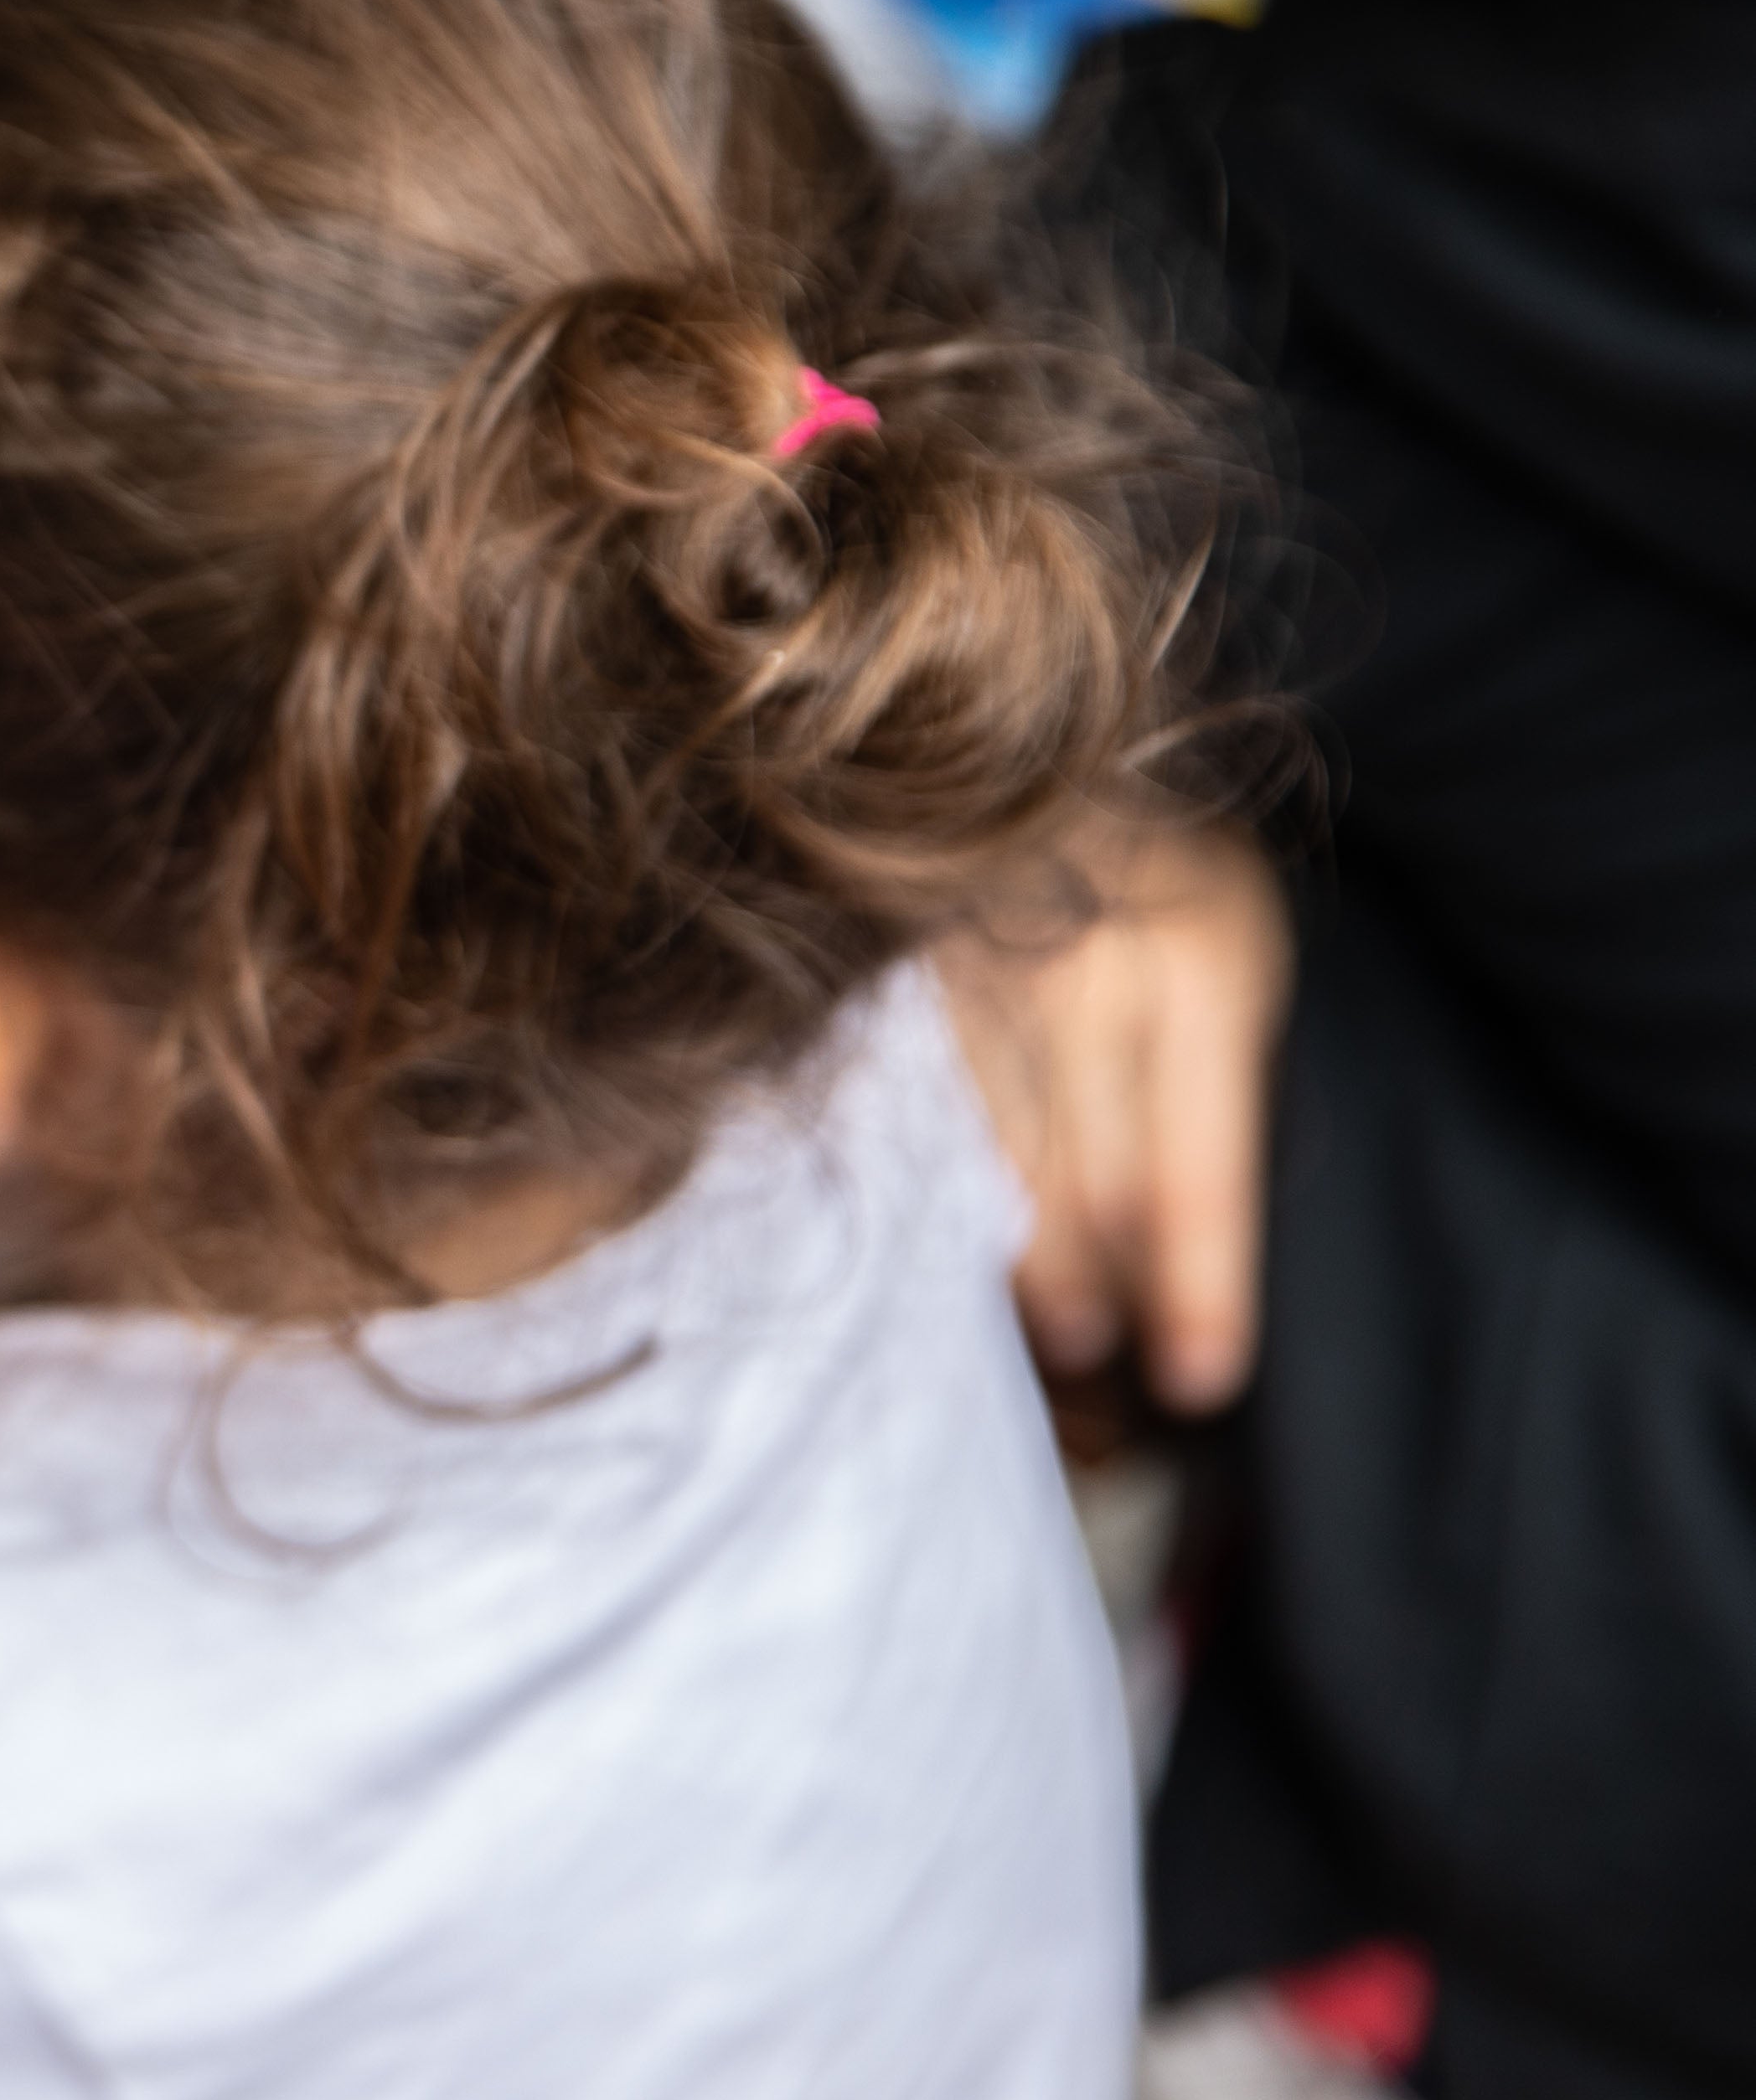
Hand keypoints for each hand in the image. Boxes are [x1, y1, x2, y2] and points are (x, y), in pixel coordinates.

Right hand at [939, 823, 1290, 1410]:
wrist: (985, 719)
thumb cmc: (1137, 863)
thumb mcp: (1217, 946)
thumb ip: (1204, 1082)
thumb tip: (1173, 1254)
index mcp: (1205, 960)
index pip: (1196, 1174)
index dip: (1202, 1289)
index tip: (1203, 1379)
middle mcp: (1090, 965)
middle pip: (1092, 1189)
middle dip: (1101, 1296)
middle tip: (1103, 1363)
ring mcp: (975, 963)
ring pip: (996, 1164)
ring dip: (1023, 1264)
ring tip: (1054, 1332)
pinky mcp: (882, 967)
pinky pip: (913, 1116)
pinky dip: (940, 1188)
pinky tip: (952, 1229)